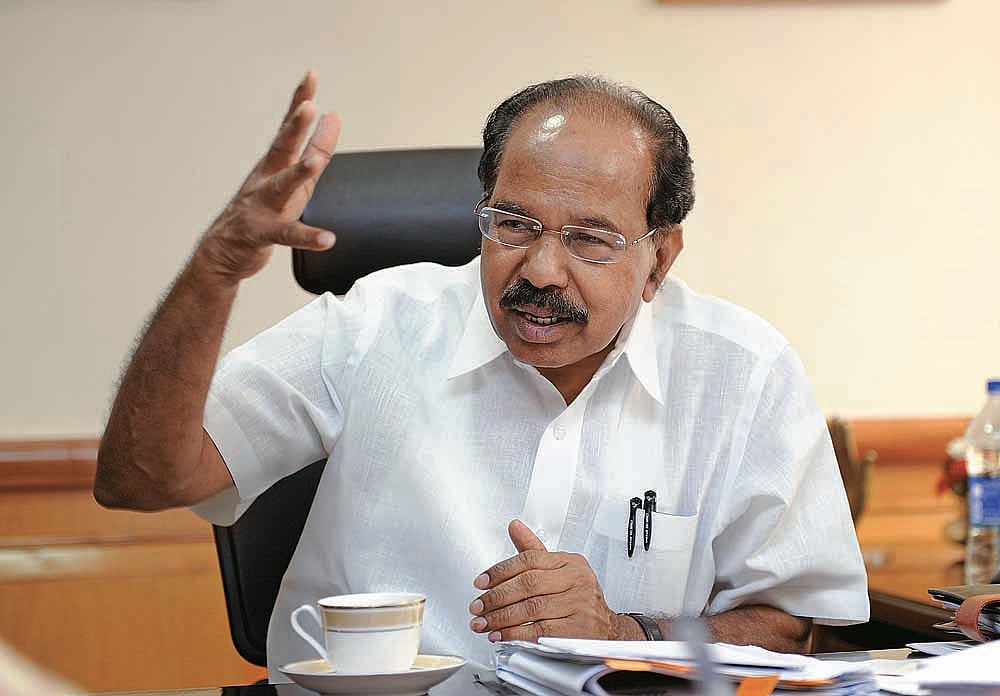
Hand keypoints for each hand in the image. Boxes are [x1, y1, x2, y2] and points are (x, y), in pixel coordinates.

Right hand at [195, 70, 341, 282]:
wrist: (224, 251)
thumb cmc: (263, 212)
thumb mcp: (294, 179)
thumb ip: (314, 148)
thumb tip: (333, 117)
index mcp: (274, 165)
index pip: (289, 129)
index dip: (300, 102)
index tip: (312, 76)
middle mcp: (265, 180)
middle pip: (281, 149)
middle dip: (293, 127)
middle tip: (307, 107)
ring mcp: (261, 205)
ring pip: (280, 187)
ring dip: (298, 173)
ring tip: (314, 163)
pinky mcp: (261, 233)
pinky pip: (287, 234)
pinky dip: (308, 236)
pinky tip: (327, 239)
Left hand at [468, 519, 636, 641]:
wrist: (607, 629)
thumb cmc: (577, 598)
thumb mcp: (558, 570)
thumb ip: (533, 550)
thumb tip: (514, 526)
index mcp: (570, 562)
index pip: (529, 559)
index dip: (500, 571)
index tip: (480, 582)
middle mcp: (577, 580)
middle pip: (528, 584)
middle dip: (496, 597)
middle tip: (478, 607)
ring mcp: (580, 604)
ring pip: (531, 608)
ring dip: (501, 618)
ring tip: (484, 623)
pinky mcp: (579, 629)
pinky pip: (540, 630)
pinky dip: (516, 634)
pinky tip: (502, 635)